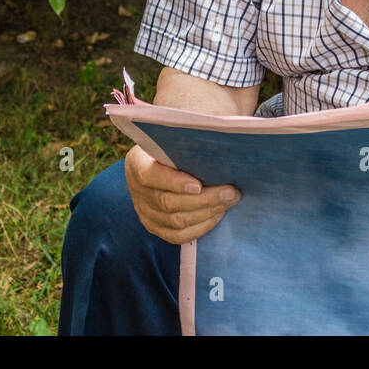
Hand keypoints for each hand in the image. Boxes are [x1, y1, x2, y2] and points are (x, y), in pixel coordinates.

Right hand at [124, 145, 241, 243]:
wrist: (161, 162)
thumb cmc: (173, 145)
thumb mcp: (173, 137)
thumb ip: (189, 138)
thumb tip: (219, 132)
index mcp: (137, 162)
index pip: (151, 176)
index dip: (174, 183)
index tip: (198, 184)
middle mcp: (137, 190)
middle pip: (168, 202)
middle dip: (204, 199)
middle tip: (232, 192)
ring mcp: (144, 212)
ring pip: (176, 221)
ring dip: (207, 213)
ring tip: (230, 201)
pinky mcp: (155, 227)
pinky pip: (177, 236)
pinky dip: (200, 228)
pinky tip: (217, 215)